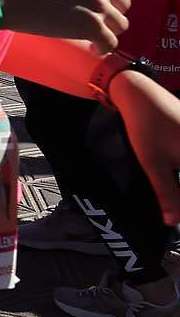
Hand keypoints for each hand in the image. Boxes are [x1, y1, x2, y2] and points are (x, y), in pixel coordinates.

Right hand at [0, 0, 130, 49]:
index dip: (103, 1)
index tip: (89, 10)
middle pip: (122, 5)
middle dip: (109, 15)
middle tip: (91, 23)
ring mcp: (98, 3)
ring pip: (120, 25)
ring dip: (106, 31)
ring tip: (90, 38)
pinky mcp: (92, 25)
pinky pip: (110, 43)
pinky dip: (103, 48)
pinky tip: (92, 48)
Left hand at [112, 74, 179, 223]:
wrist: (140, 93)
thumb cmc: (146, 127)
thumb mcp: (154, 164)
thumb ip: (168, 194)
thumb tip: (174, 223)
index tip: (174, 212)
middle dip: (179, 191)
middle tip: (169, 206)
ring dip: (178, 182)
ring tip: (171, 193)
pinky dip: (178, 169)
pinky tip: (173, 177)